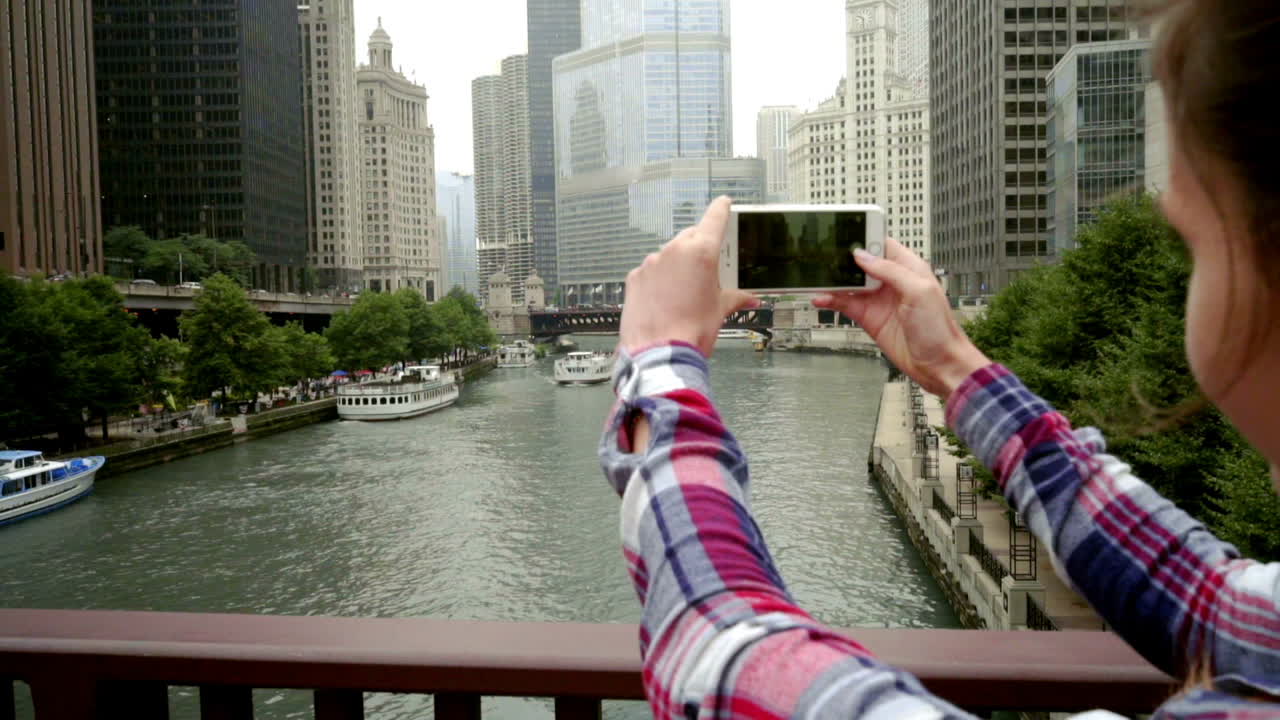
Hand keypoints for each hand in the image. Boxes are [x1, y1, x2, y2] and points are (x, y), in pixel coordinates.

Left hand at [619, 196, 757, 356]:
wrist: (659, 353)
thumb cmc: (692, 331)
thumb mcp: (720, 311)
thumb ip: (736, 298)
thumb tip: (750, 299)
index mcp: (701, 252)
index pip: (714, 219)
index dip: (721, 209)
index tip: (724, 203)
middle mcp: (673, 251)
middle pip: (690, 237)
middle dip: (699, 248)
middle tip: (708, 269)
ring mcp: (650, 263)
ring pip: (668, 255)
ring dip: (677, 267)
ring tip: (684, 293)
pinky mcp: (634, 278)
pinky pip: (650, 272)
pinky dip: (658, 280)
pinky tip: (664, 300)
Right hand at [812, 238, 989, 398]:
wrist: (938, 364)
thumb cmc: (938, 328)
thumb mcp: (919, 291)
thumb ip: (890, 271)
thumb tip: (863, 256)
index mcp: (907, 267)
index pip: (882, 244)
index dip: (864, 237)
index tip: (844, 232)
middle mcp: (891, 281)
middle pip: (860, 262)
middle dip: (841, 257)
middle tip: (821, 253)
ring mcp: (878, 299)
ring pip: (849, 283)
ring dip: (832, 280)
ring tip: (814, 277)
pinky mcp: (868, 317)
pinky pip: (845, 304)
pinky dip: (831, 301)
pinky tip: (820, 299)